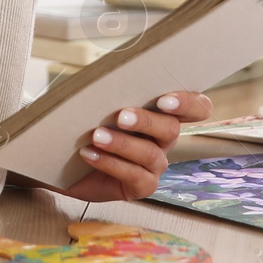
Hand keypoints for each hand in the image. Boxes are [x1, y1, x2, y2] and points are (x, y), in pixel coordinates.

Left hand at [60, 92, 211, 202]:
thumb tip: (106, 76)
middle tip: (121, 116)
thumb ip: (114, 93)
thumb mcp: (101, 105)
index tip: (164, 100)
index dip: (187, 103)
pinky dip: (110, 163)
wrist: (67, 162)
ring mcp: (155, 165)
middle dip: (146, 121)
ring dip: (122, 143)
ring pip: (150, 153)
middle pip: (170, 129)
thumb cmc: (88, 126)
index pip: (195, 107)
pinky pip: (133, 175)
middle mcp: (164, 140)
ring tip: (97, 136)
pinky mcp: (142, 186)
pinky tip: (89, 154)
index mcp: (162, 114)